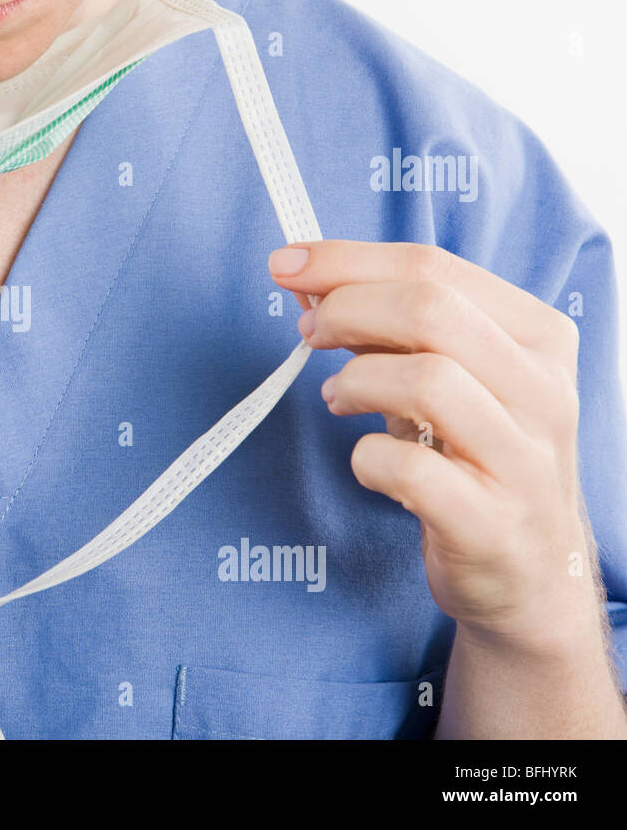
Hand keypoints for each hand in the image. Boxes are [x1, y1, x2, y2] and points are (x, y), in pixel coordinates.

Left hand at [268, 240, 600, 655]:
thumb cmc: (475, 457)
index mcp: (538, 336)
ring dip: (356, 381)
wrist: (530, 571)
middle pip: (429, 311)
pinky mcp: (490, 523)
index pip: (435, 267)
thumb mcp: (453, 377)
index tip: (288, 264)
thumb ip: (394, 327)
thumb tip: (310, 281)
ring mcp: (523, 460)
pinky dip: (366, 459)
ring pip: (426, 380)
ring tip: (337, 399)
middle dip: (345, 310)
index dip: (347, 259)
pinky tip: (367, 463)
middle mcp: (543, 390)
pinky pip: (409, 470)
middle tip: (308, 334)